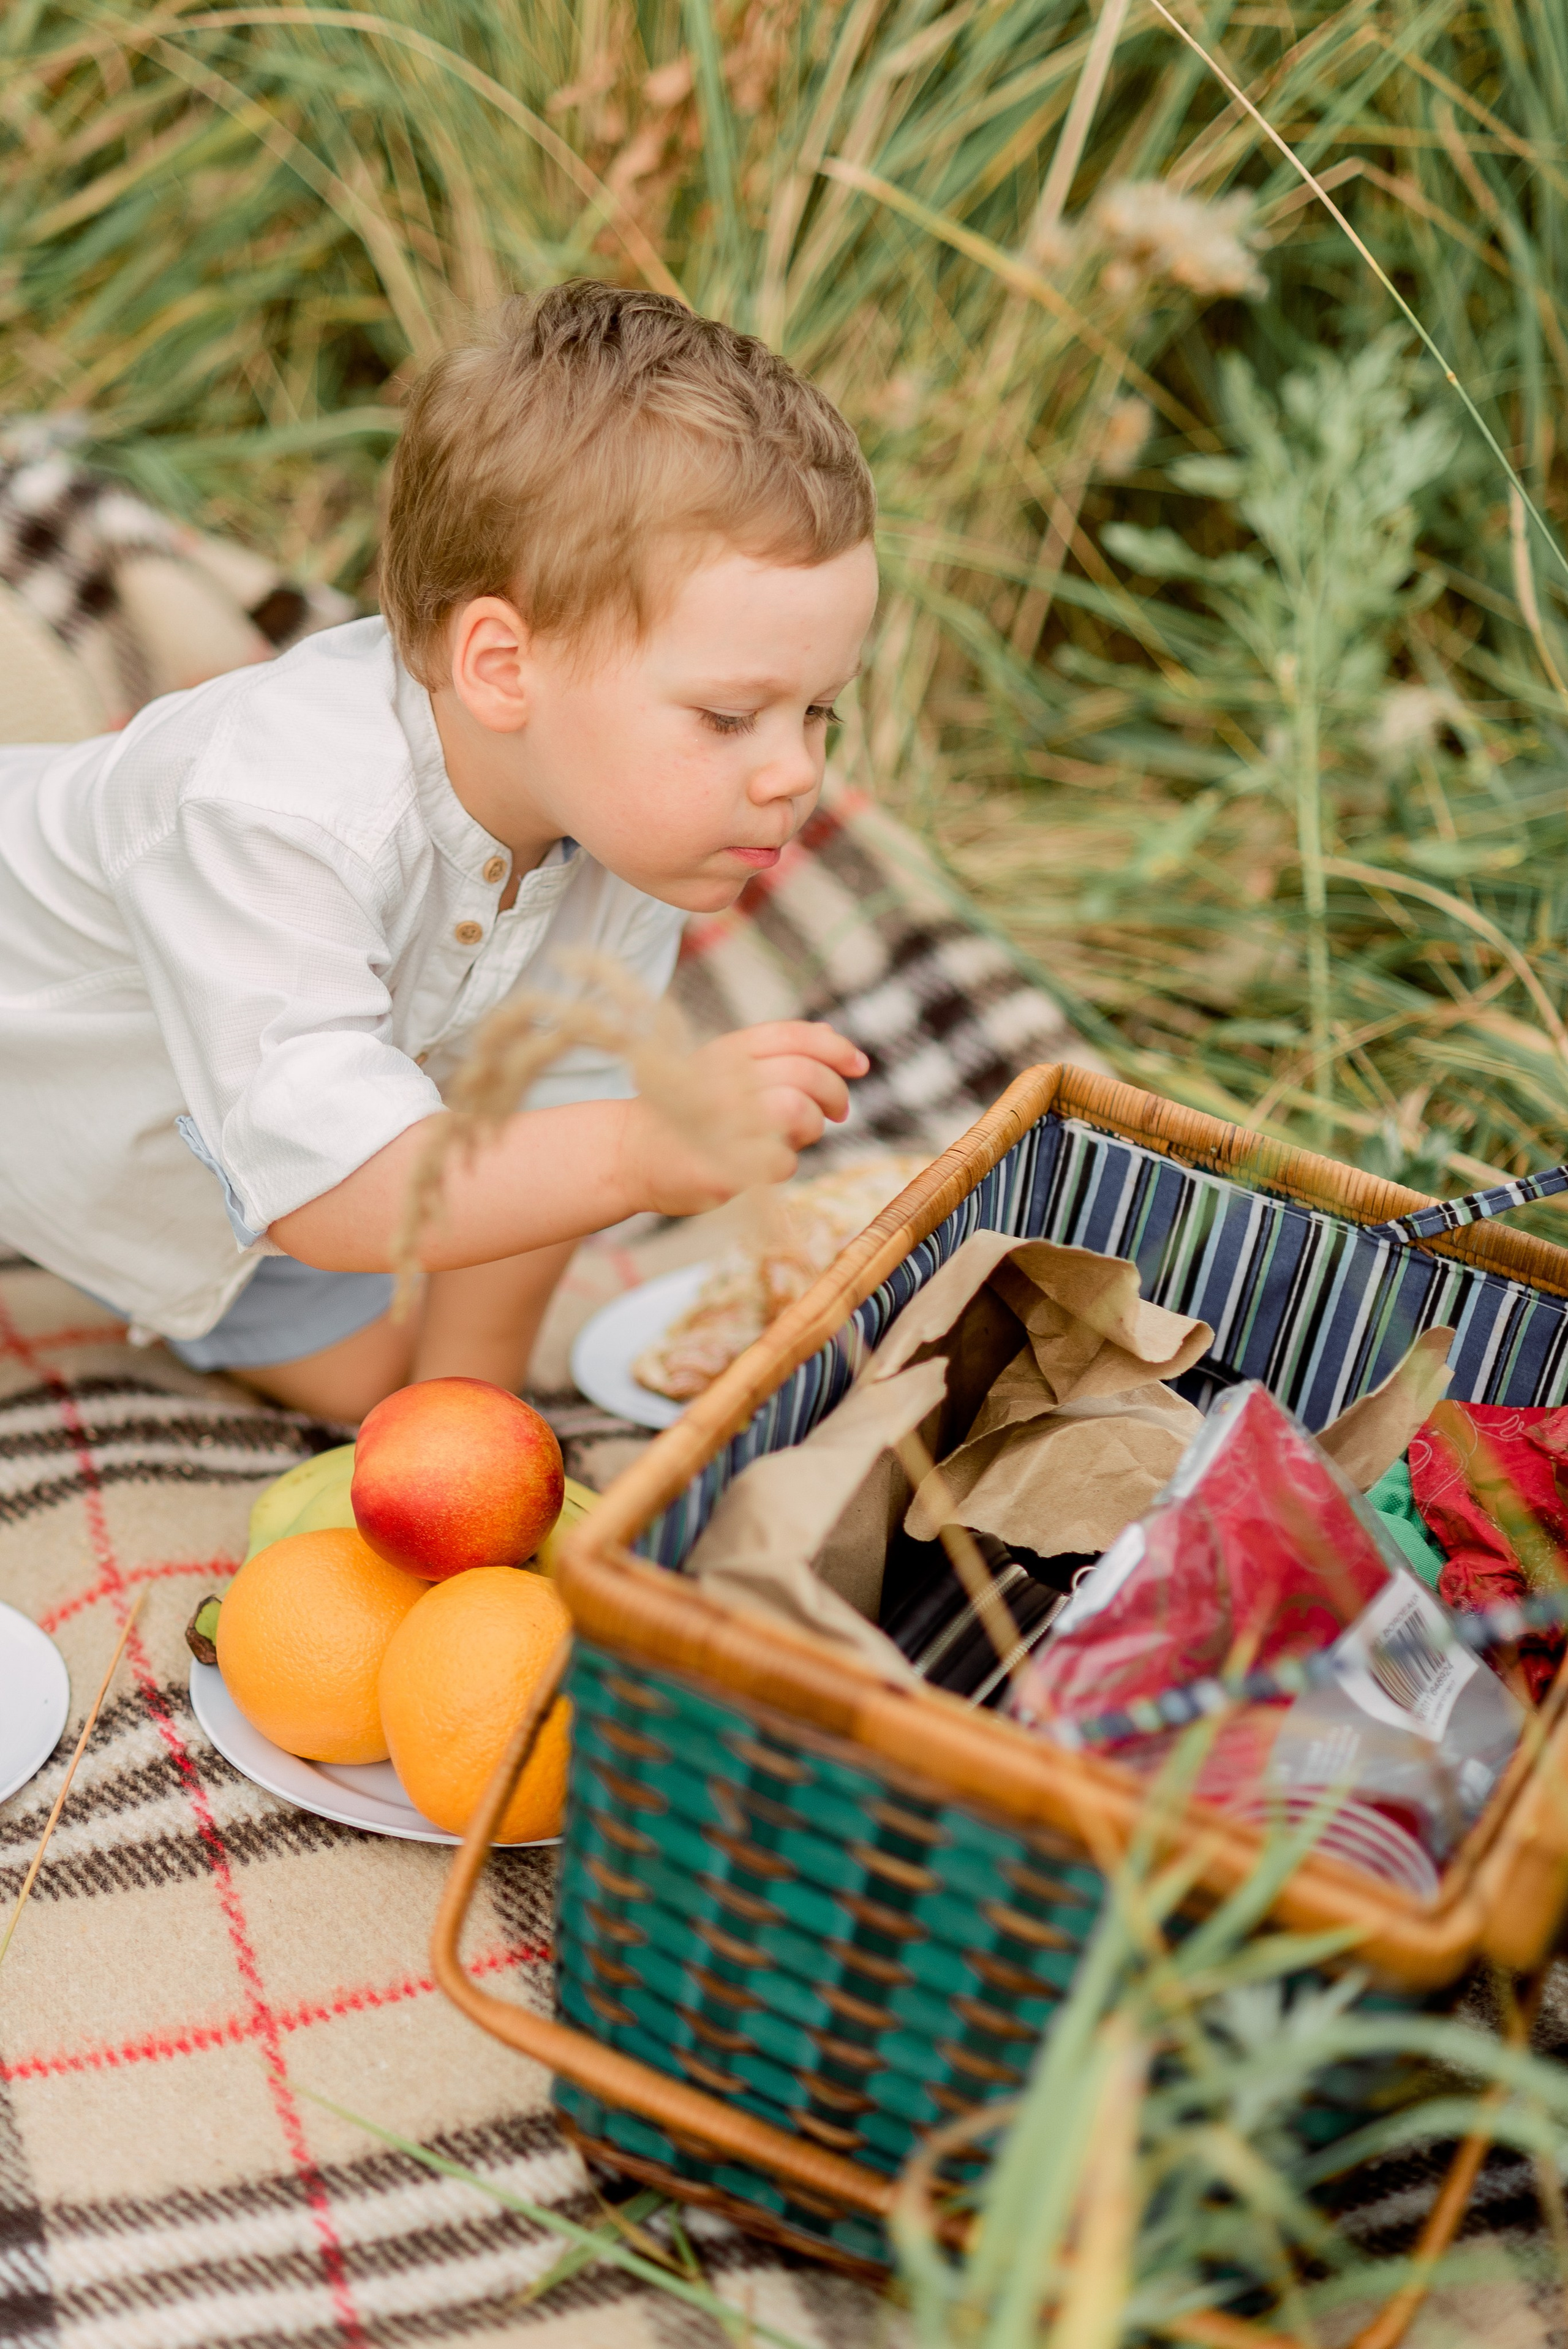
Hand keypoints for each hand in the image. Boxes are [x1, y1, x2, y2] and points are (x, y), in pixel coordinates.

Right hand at [620, 1020, 868, 1217]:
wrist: (628, 1153)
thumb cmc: (683, 1112)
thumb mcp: (720, 1067)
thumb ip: (771, 1053)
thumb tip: (831, 1035)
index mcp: (726, 1051)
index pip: (793, 1036)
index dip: (836, 1047)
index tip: (859, 1064)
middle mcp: (725, 1079)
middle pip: (806, 1075)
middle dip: (835, 1093)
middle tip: (838, 1112)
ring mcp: (722, 1122)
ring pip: (799, 1114)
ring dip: (812, 1128)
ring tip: (797, 1136)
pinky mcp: (723, 1165)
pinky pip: (783, 1162)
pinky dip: (783, 1164)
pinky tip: (761, 1163)